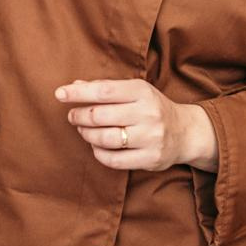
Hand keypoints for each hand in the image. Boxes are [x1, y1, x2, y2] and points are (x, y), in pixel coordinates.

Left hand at [56, 79, 216, 172]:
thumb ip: (105, 88)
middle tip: (72, 116)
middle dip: (79, 116)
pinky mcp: (150, 159)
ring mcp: (150, 137)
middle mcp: (148, 113)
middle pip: (100, 116)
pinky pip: (114, 160)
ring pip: (105, 139)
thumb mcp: (134, 91)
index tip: (59, 94)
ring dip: (87, 134)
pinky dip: (99, 153)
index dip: (78, 93)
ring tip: (84, 130)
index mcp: (142, 91)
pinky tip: (97, 146)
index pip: (103, 91)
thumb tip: (74, 86)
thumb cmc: (152, 108)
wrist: (185, 132)